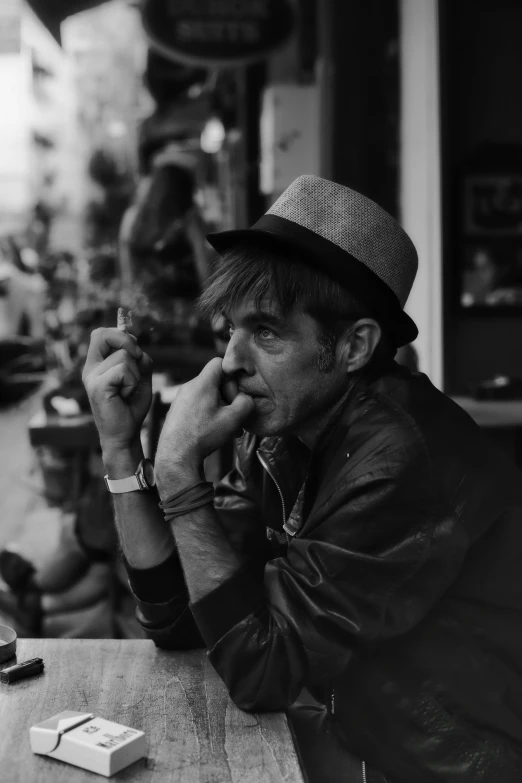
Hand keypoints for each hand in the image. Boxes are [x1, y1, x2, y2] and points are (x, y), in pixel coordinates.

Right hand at [82, 327, 152, 450]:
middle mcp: (91, 368)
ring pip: (124, 356)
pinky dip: (132, 382)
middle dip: (126, 341)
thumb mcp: (140, 377)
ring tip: (128, 391)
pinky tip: (125, 395)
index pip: (101, 334)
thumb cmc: (131, 407)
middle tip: (136, 359)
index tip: (135, 351)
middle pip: (101, 334)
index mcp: (97, 364)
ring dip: (135, 374)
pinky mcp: (97, 387)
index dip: (120, 335)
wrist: (125, 434)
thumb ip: (139, 359)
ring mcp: (92, 377)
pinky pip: (123, 370)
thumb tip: (137, 347)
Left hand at [155, 357, 253, 478]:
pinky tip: (214, 432)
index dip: (232, 374)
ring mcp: (181, 399)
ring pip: (207, 395)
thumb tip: (245, 399)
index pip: (219, 362)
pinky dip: (209, 414)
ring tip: (228, 427)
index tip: (237, 393)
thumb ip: (245, 403)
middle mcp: (188, 387)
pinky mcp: (177, 411)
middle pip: (215, 380)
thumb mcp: (233, 419)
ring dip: (221, 407)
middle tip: (234, 414)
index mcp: (201, 383)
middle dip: (228, 395)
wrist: (176, 456)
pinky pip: (198, 405)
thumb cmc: (204, 436)